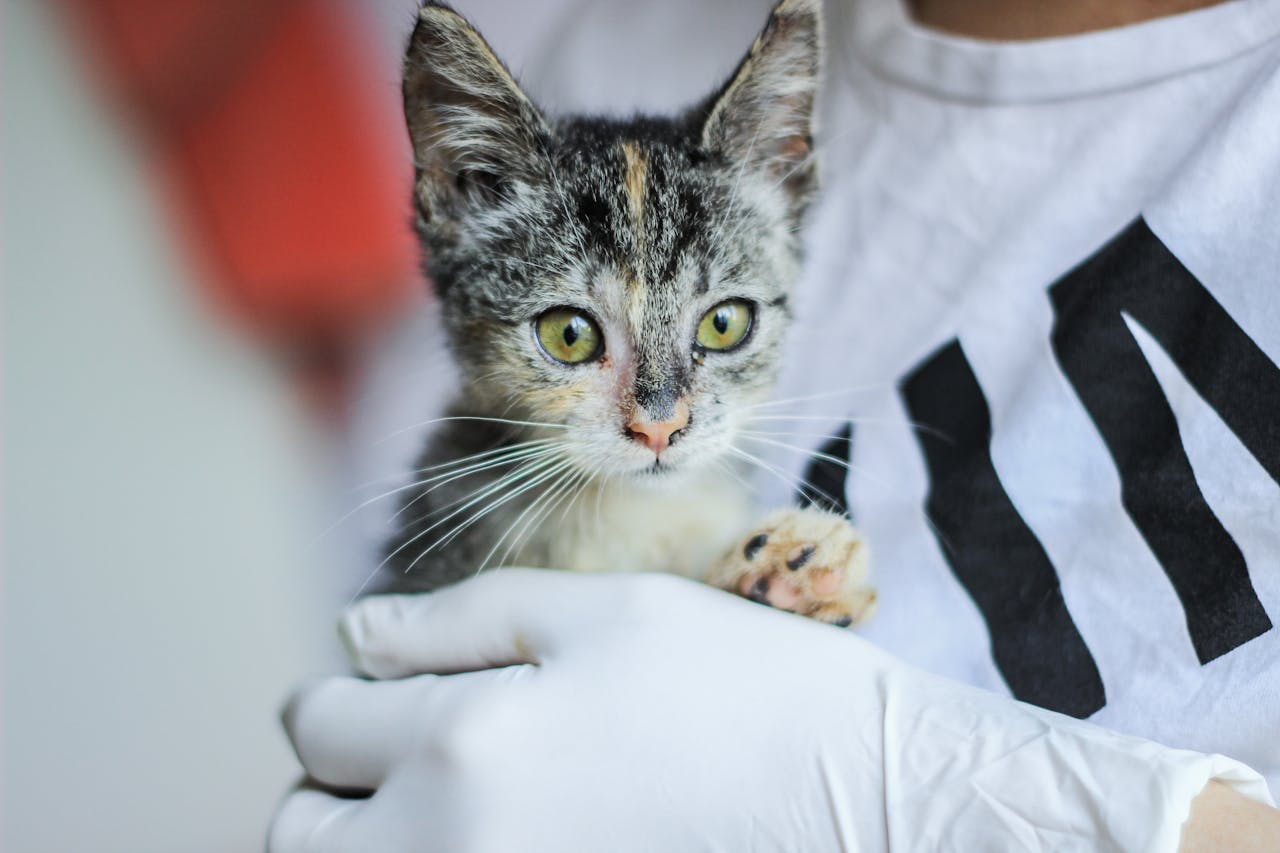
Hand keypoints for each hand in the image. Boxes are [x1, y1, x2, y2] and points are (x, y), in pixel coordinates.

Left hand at [271, 570, 1269, 851]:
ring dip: (365, 837)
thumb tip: (351, 637)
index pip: (318, 724)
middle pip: (299, 835)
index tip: (374, 683)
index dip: (337, 692)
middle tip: (396, 747)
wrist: (860, 804)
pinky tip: (496, 825)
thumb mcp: (607, 614)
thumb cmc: (742, 689)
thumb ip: (461, 621)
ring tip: (443, 794)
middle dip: (330, 783)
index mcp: (464, 748)